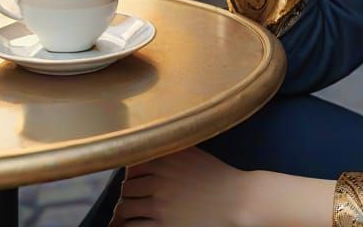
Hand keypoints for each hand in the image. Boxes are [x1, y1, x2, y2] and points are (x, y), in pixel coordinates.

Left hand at [109, 147, 258, 226]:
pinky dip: (127, 226)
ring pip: (125, 208)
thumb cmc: (219, 177)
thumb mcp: (196, 154)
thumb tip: (155, 144)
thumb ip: (174, 148)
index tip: (135, 178)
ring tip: (131, 212)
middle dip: (129, 193)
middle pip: (127, 187)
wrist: (236, 200)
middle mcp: (160, 181)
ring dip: (126, 210)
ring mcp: (160, 205)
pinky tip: (132, 224)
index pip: (132, 165)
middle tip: (135, 197)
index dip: (131, 173)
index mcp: (168, 160)